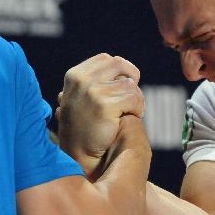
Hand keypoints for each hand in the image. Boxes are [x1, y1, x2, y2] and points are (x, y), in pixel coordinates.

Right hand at [56, 53, 144, 177]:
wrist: (78, 155)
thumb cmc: (83, 128)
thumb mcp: (81, 97)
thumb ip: (96, 80)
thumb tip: (123, 67)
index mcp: (75, 75)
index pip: (107, 59)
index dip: (121, 70)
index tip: (125, 85)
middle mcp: (82, 80)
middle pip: (120, 64)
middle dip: (131, 79)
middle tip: (132, 98)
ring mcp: (92, 91)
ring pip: (130, 84)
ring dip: (136, 99)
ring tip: (129, 112)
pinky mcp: (104, 105)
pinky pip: (134, 99)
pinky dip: (138, 109)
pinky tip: (130, 118)